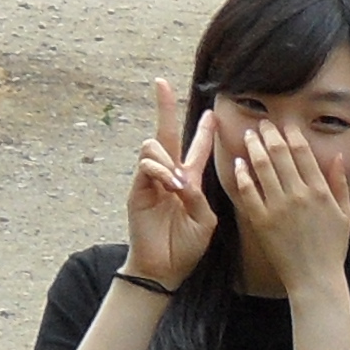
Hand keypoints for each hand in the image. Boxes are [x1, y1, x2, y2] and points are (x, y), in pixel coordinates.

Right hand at [124, 81, 218, 288]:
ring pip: (154, 147)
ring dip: (167, 159)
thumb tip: (183, 178)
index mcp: (188, 181)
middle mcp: (168, 175)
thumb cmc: (186, 246)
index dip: (203, 130)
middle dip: (163, 107)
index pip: (196, 148)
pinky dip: (158, 170)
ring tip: (177, 184)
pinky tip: (168, 184)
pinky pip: (145, 166)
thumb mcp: (204, 220)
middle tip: (161, 82)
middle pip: (165, 134)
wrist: (164, 267)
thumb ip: (198, 196)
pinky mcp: (137, 189)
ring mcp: (150, 180)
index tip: (212, 111)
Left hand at [220, 116, 349, 299]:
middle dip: (270, 135)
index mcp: (320, 191)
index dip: (291, 134)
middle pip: (280, 154)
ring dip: (254, 148)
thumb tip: (337, 156)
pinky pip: (248, 192)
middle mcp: (298, 195)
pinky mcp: (262, 221)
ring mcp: (278, 207)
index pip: (302, 153)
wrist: (315, 278)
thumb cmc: (332, 248)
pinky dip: (242, 175)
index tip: (284, 126)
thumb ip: (340, 184)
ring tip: (250, 136)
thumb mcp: (345, 214)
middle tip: (263, 124)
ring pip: (262, 167)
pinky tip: (239, 164)